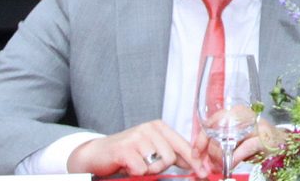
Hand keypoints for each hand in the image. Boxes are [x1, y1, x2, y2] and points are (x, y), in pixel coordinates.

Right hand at [67, 119, 203, 177]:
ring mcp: (137, 137)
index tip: (205, 173)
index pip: (183, 145)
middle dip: (160, 167)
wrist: (95, 154)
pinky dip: (135, 172)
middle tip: (145, 165)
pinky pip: (141, 169)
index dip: (195, 161)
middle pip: (171, 158)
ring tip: (135, 164)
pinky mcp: (125, 149)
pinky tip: (127, 166)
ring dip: (146, 170)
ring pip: (157, 164)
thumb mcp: (151, 150)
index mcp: (159, 127)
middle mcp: (150, 129)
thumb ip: (171, 154)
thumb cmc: (126, 154)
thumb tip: (194, 164)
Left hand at [195, 117, 279, 170]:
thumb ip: (220, 140)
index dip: (201, 138)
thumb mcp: (236, 138)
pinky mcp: (265, 138)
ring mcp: (256, 126)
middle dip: (211, 152)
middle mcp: (246, 115)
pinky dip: (234, 159)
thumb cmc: (258, 141)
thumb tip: (200, 152)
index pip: (212, 121)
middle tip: (212, 164)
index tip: (196, 153)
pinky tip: (232, 164)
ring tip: (222, 165)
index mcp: (237, 112)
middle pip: (218, 132)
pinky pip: (243, 148)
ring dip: (221, 157)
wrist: (284, 144)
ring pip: (227, 141)